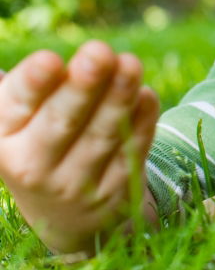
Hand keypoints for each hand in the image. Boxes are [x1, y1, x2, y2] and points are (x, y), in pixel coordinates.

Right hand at [0, 41, 159, 254]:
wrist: (67, 216)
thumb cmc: (44, 144)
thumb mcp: (27, 120)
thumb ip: (41, 88)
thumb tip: (64, 61)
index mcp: (5, 137)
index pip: (17, 105)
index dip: (34, 83)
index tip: (50, 60)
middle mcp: (34, 165)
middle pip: (62, 121)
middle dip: (83, 86)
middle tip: (100, 52)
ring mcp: (75, 184)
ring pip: (102, 134)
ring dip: (119, 97)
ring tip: (131, 63)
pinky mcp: (114, 193)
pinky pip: (131, 152)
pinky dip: (141, 122)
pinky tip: (146, 95)